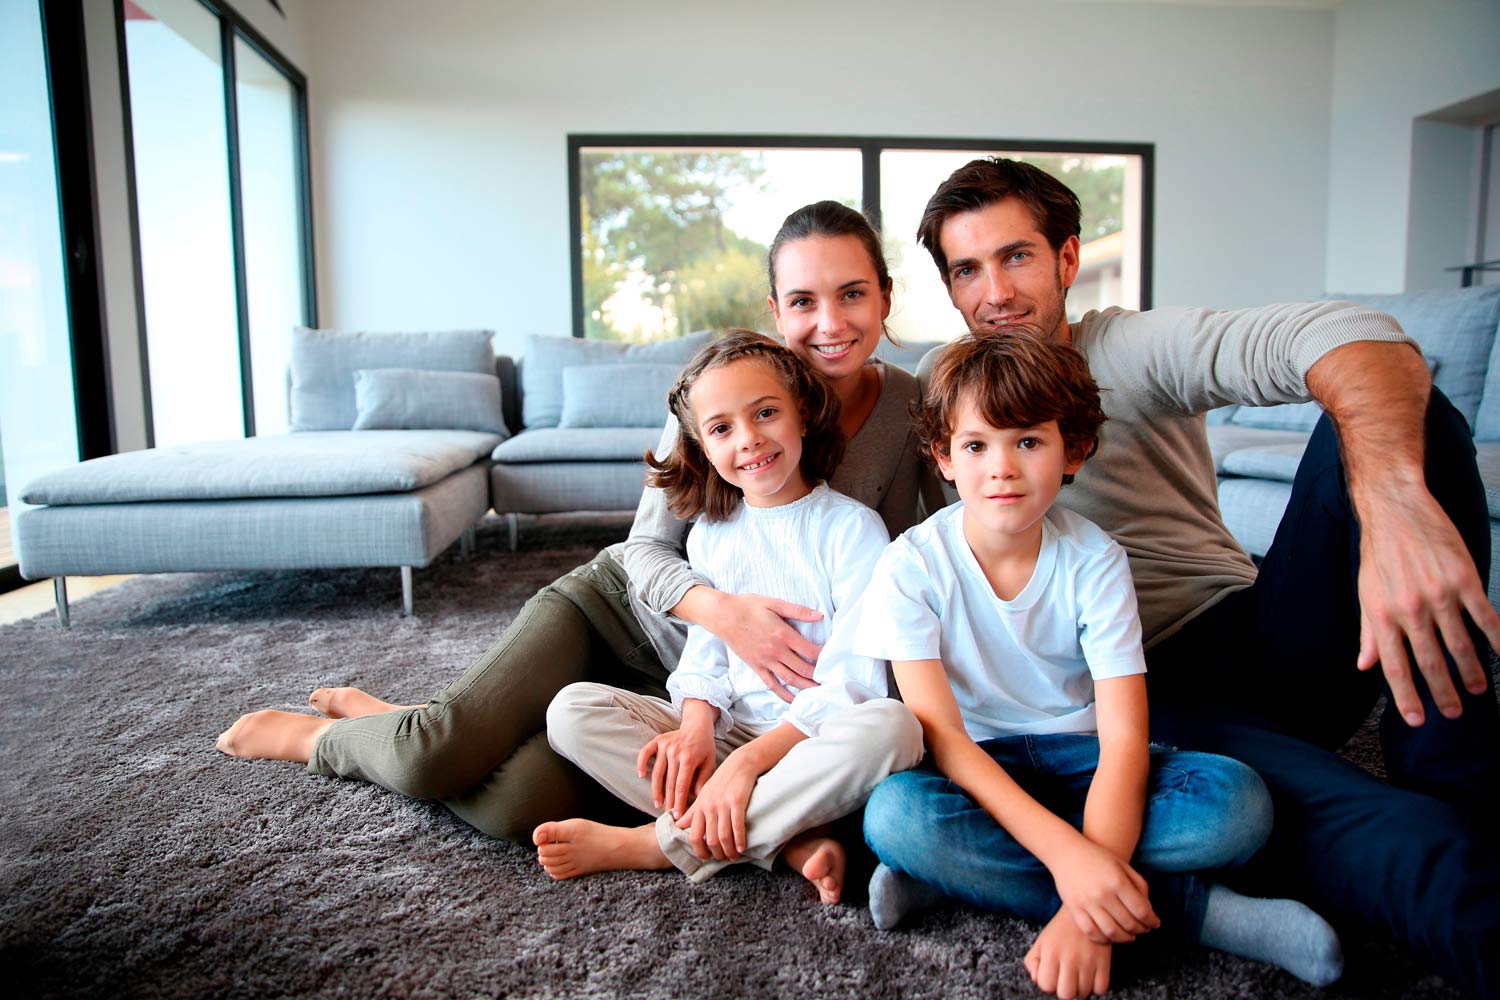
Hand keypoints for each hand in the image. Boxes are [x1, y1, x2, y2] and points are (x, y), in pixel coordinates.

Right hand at [637, 723, 715, 817]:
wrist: (697, 725)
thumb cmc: (705, 746)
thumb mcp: (710, 761)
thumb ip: (704, 778)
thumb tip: (697, 797)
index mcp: (689, 758)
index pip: (681, 786)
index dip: (678, 802)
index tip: (677, 815)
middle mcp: (675, 752)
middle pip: (669, 782)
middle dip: (668, 800)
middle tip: (667, 814)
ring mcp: (665, 746)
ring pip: (657, 773)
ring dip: (656, 790)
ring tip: (657, 803)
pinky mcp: (658, 741)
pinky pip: (645, 752)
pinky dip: (641, 763)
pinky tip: (641, 775)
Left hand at [675, 748, 759, 860]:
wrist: (740, 763)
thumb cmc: (722, 780)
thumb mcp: (704, 794)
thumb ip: (693, 811)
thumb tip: (679, 825)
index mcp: (700, 806)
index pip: (694, 835)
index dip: (700, 851)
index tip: (707, 857)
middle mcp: (709, 806)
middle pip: (710, 839)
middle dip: (717, 854)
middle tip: (724, 858)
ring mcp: (723, 804)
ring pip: (724, 836)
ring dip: (729, 850)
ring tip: (734, 855)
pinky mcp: (737, 801)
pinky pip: (737, 826)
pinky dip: (740, 840)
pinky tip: (743, 847)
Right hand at [710, 592, 823, 702]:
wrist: (723, 616)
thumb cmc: (748, 606)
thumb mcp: (774, 603)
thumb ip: (798, 611)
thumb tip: (820, 615)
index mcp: (783, 634)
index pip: (810, 651)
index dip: (824, 656)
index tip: (834, 659)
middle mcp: (776, 651)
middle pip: (803, 669)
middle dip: (819, 676)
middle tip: (832, 680)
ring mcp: (766, 662)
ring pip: (791, 680)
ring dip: (807, 687)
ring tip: (820, 692)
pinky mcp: (757, 667)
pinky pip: (773, 685)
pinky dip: (784, 694)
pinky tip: (794, 700)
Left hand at [1025, 909, 1111, 998]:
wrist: (1085, 910)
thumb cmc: (1060, 930)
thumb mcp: (1041, 942)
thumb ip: (1032, 962)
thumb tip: (1036, 980)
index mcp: (1051, 952)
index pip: (1046, 985)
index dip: (1048, 982)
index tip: (1053, 973)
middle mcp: (1070, 957)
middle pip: (1066, 994)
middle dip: (1064, 988)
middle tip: (1066, 977)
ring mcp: (1088, 960)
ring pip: (1084, 993)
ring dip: (1081, 987)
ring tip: (1079, 973)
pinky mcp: (1104, 961)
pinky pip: (1101, 989)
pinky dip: (1096, 986)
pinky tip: (1091, 975)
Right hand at [1049, 837, 1156, 943]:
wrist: (1066, 852)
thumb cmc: (1098, 858)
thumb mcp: (1123, 865)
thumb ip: (1140, 886)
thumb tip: (1149, 911)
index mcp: (1117, 881)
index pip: (1141, 911)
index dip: (1152, 921)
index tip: (1155, 923)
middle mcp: (1102, 893)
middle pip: (1129, 923)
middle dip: (1141, 930)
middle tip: (1144, 929)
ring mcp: (1086, 902)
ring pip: (1112, 932)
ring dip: (1125, 938)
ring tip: (1130, 935)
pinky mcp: (1074, 908)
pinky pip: (1091, 932)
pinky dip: (1104, 939)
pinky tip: (1110, 935)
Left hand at [1355, 487, 1499, 725]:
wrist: (1396, 509)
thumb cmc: (1379, 554)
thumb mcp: (1365, 594)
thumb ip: (1368, 633)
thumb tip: (1365, 666)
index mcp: (1381, 615)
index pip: (1395, 668)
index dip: (1407, 698)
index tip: (1419, 720)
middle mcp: (1409, 610)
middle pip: (1430, 662)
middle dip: (1443, 692)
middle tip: (1455, 713)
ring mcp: (1438, 595)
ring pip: (1460, 645)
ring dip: (1470, 672)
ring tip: (1477, 689)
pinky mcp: (1463, 579)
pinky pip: (1485, 618)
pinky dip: (1496, 640)